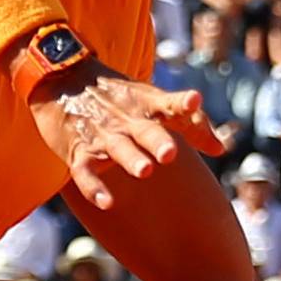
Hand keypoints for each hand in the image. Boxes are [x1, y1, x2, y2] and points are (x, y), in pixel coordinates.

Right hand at [27, 59, 223, 211]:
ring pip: (117, 148)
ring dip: (130, 158)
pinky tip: (107, 202)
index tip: (193, 101)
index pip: (169, 104)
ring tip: (145, 170)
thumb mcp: (152, 101)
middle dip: (157, 141)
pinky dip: (94, 187)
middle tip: (170, 152)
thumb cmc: (115, 96)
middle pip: (145, 130)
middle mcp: (126, 119)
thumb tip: (221, 149)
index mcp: (147, 105)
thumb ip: (190, 124)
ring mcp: (102, 135)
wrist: (60, 77)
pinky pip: (86, 171)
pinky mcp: (78, 151)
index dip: (182, 104)